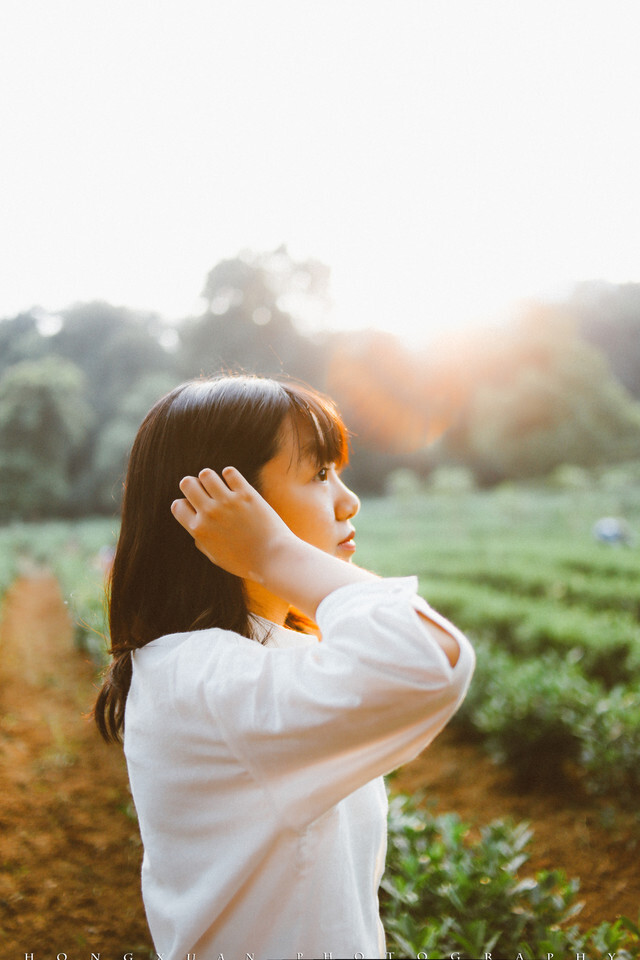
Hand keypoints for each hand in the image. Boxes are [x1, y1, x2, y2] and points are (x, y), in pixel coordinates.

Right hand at [171, 467, 294, 582]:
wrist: (273, 559)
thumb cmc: (245, 562)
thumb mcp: (216, 557)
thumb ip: (201, 540)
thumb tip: (196, 524)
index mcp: (199, 530)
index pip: (177, 506)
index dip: (185, 505)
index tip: (196, 509)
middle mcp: (209, 513)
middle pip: (187, 484)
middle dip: (193, 485)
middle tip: (205, 492)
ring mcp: (227, 502)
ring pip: (206, 474)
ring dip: (210, 478)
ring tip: (219, 486)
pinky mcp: (246, 494)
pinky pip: (229, 472)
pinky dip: (230, 475)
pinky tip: (235, 483)